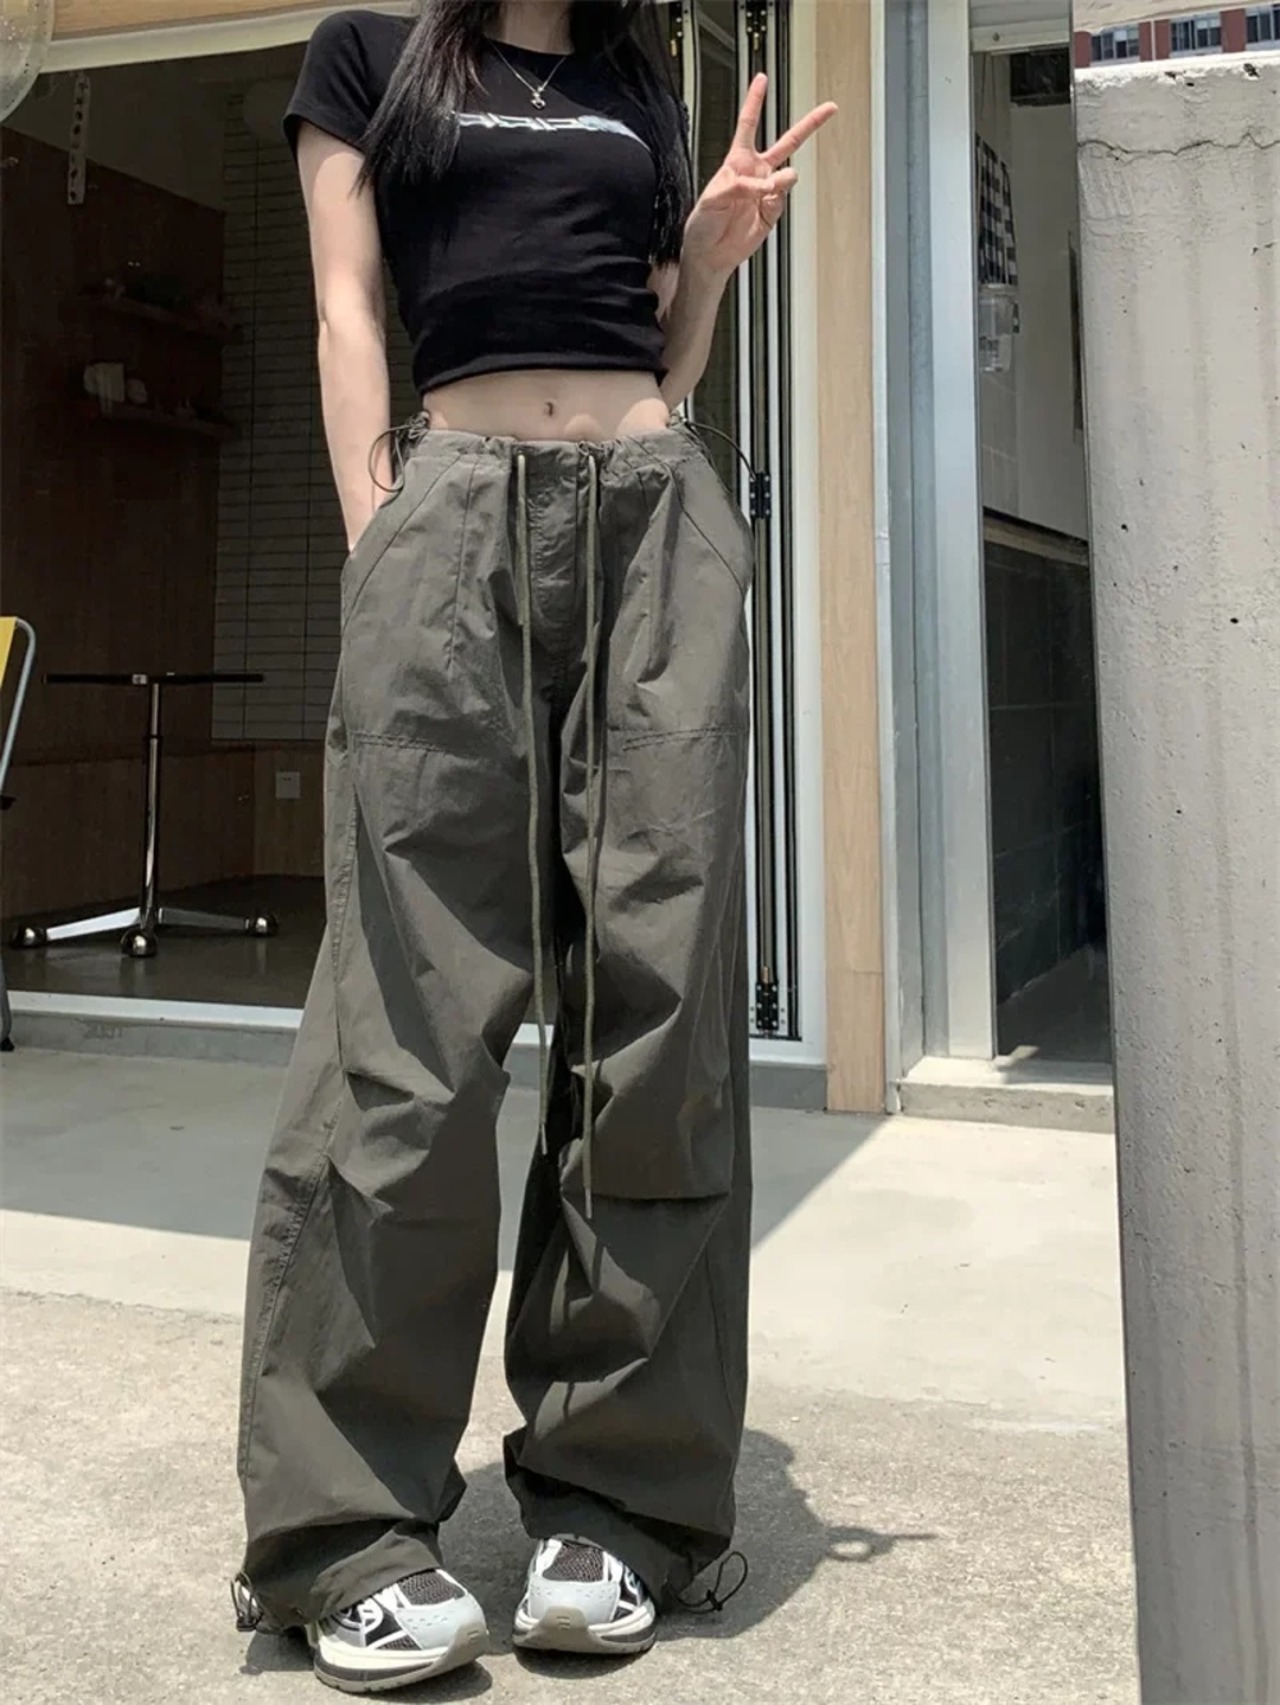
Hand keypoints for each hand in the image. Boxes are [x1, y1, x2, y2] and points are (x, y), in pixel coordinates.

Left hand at [682, 75, 836, 279]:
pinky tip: (764, 204)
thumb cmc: (703, 223)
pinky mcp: (772, 212)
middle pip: (787, 142)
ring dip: (781, 180)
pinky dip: (775, 201)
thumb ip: (739, 185)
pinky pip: (781, 200)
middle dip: (809, 125)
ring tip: (768, 190)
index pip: (748, 125)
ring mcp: (766, 192)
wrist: (709, 254)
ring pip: (788, 175)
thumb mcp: (713, 197)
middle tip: (829, 109)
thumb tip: (766, 184)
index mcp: (737, 161)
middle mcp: (756, 172)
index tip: (762, 79)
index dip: (755, 101)